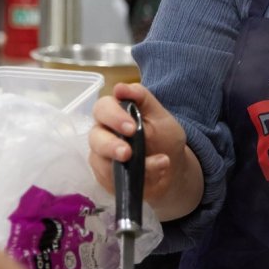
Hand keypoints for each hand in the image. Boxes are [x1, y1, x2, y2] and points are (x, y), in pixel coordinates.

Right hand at [88, 83, 188, 204]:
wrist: (174, 171)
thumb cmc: (164, 139)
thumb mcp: (160, 116)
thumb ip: (142, 99)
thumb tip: (120, 88)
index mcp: (114, 114)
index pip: (102, 108)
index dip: (113, 117)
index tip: (131, 127)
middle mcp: (103, 134)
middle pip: (94, 136)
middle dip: (111, 145)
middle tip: (127, 153)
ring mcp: (102, 158)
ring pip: (100, 161)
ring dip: (126, 166)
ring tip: (157, 165)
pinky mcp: (105, 178)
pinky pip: (110, 180)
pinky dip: (134, 178)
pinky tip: (154, 175)